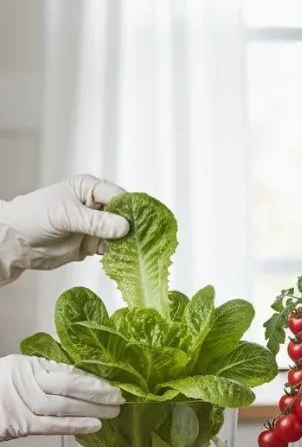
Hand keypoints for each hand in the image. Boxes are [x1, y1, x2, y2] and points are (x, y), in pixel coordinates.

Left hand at [0, 174, 129, 284]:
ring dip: (126, 242)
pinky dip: (117, 254)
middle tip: (141, 238)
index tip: (138, 221)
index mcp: (89, 189)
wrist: (14, 242)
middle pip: (123, 215)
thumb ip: (95, 222)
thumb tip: (124, 226)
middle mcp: (96, 206)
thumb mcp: (66, 215)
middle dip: (132, 226)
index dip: (129, 208)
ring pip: (120, 234)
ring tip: (134, 251)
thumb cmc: (33, 217)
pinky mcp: (92, 245)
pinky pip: (111, 249)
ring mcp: (95, 227)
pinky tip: (122, 258)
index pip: (118, 195)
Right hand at [0, 354, 122, 442]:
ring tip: (112, 412)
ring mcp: (22, 404)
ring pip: (63, 407)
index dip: (92, 379)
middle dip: (97, 393)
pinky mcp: (19, 425)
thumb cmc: (0, 387)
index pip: (67, 371)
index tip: (113, 383)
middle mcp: (26, 381)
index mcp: (28, 365)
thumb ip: (47, 373)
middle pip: (68, 386)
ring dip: (91, 410)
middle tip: (119, 397)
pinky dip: (74, 426)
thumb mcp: (20, 371)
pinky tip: (93, 426)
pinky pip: (52, 426)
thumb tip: (82, 379)